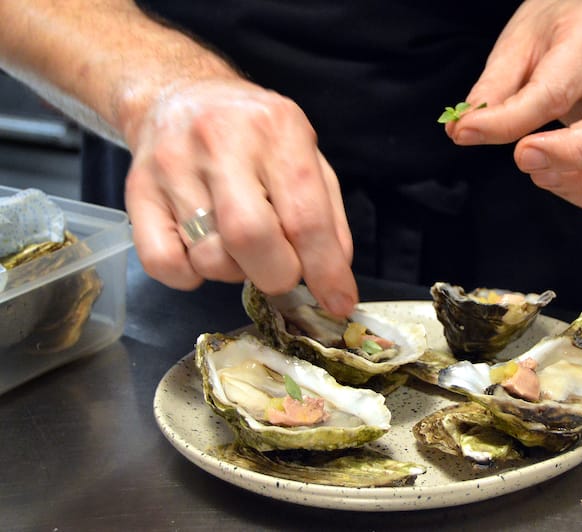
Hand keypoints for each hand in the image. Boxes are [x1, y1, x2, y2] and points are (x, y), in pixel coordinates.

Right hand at [123, 78, 357, 315]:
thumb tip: (334, 278)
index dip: (326, 270)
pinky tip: (201, 251)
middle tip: (281, 269)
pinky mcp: (136, 191)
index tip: (338, 302)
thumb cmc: (255, 135)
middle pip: (252, 238)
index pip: (306, 217)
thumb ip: (327, 215)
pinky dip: (189, 276)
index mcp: (277, 130)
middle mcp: (221, 142)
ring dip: (235, 271)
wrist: (178, 94)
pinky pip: (163, 263)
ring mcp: (172, 166)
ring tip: (239, 244)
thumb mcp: (305, 155)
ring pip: (210, 258)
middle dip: (277, 274)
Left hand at [445, 0, 581, 208]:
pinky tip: (559, 181)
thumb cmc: (558, 31)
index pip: (556, 90)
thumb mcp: (517, 44)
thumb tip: (463, 129)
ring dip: (580, 181)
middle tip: (523, 159)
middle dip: (570, 155)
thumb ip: (493, 88)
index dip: (510, 121)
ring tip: (538, 173)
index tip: (469, 132)